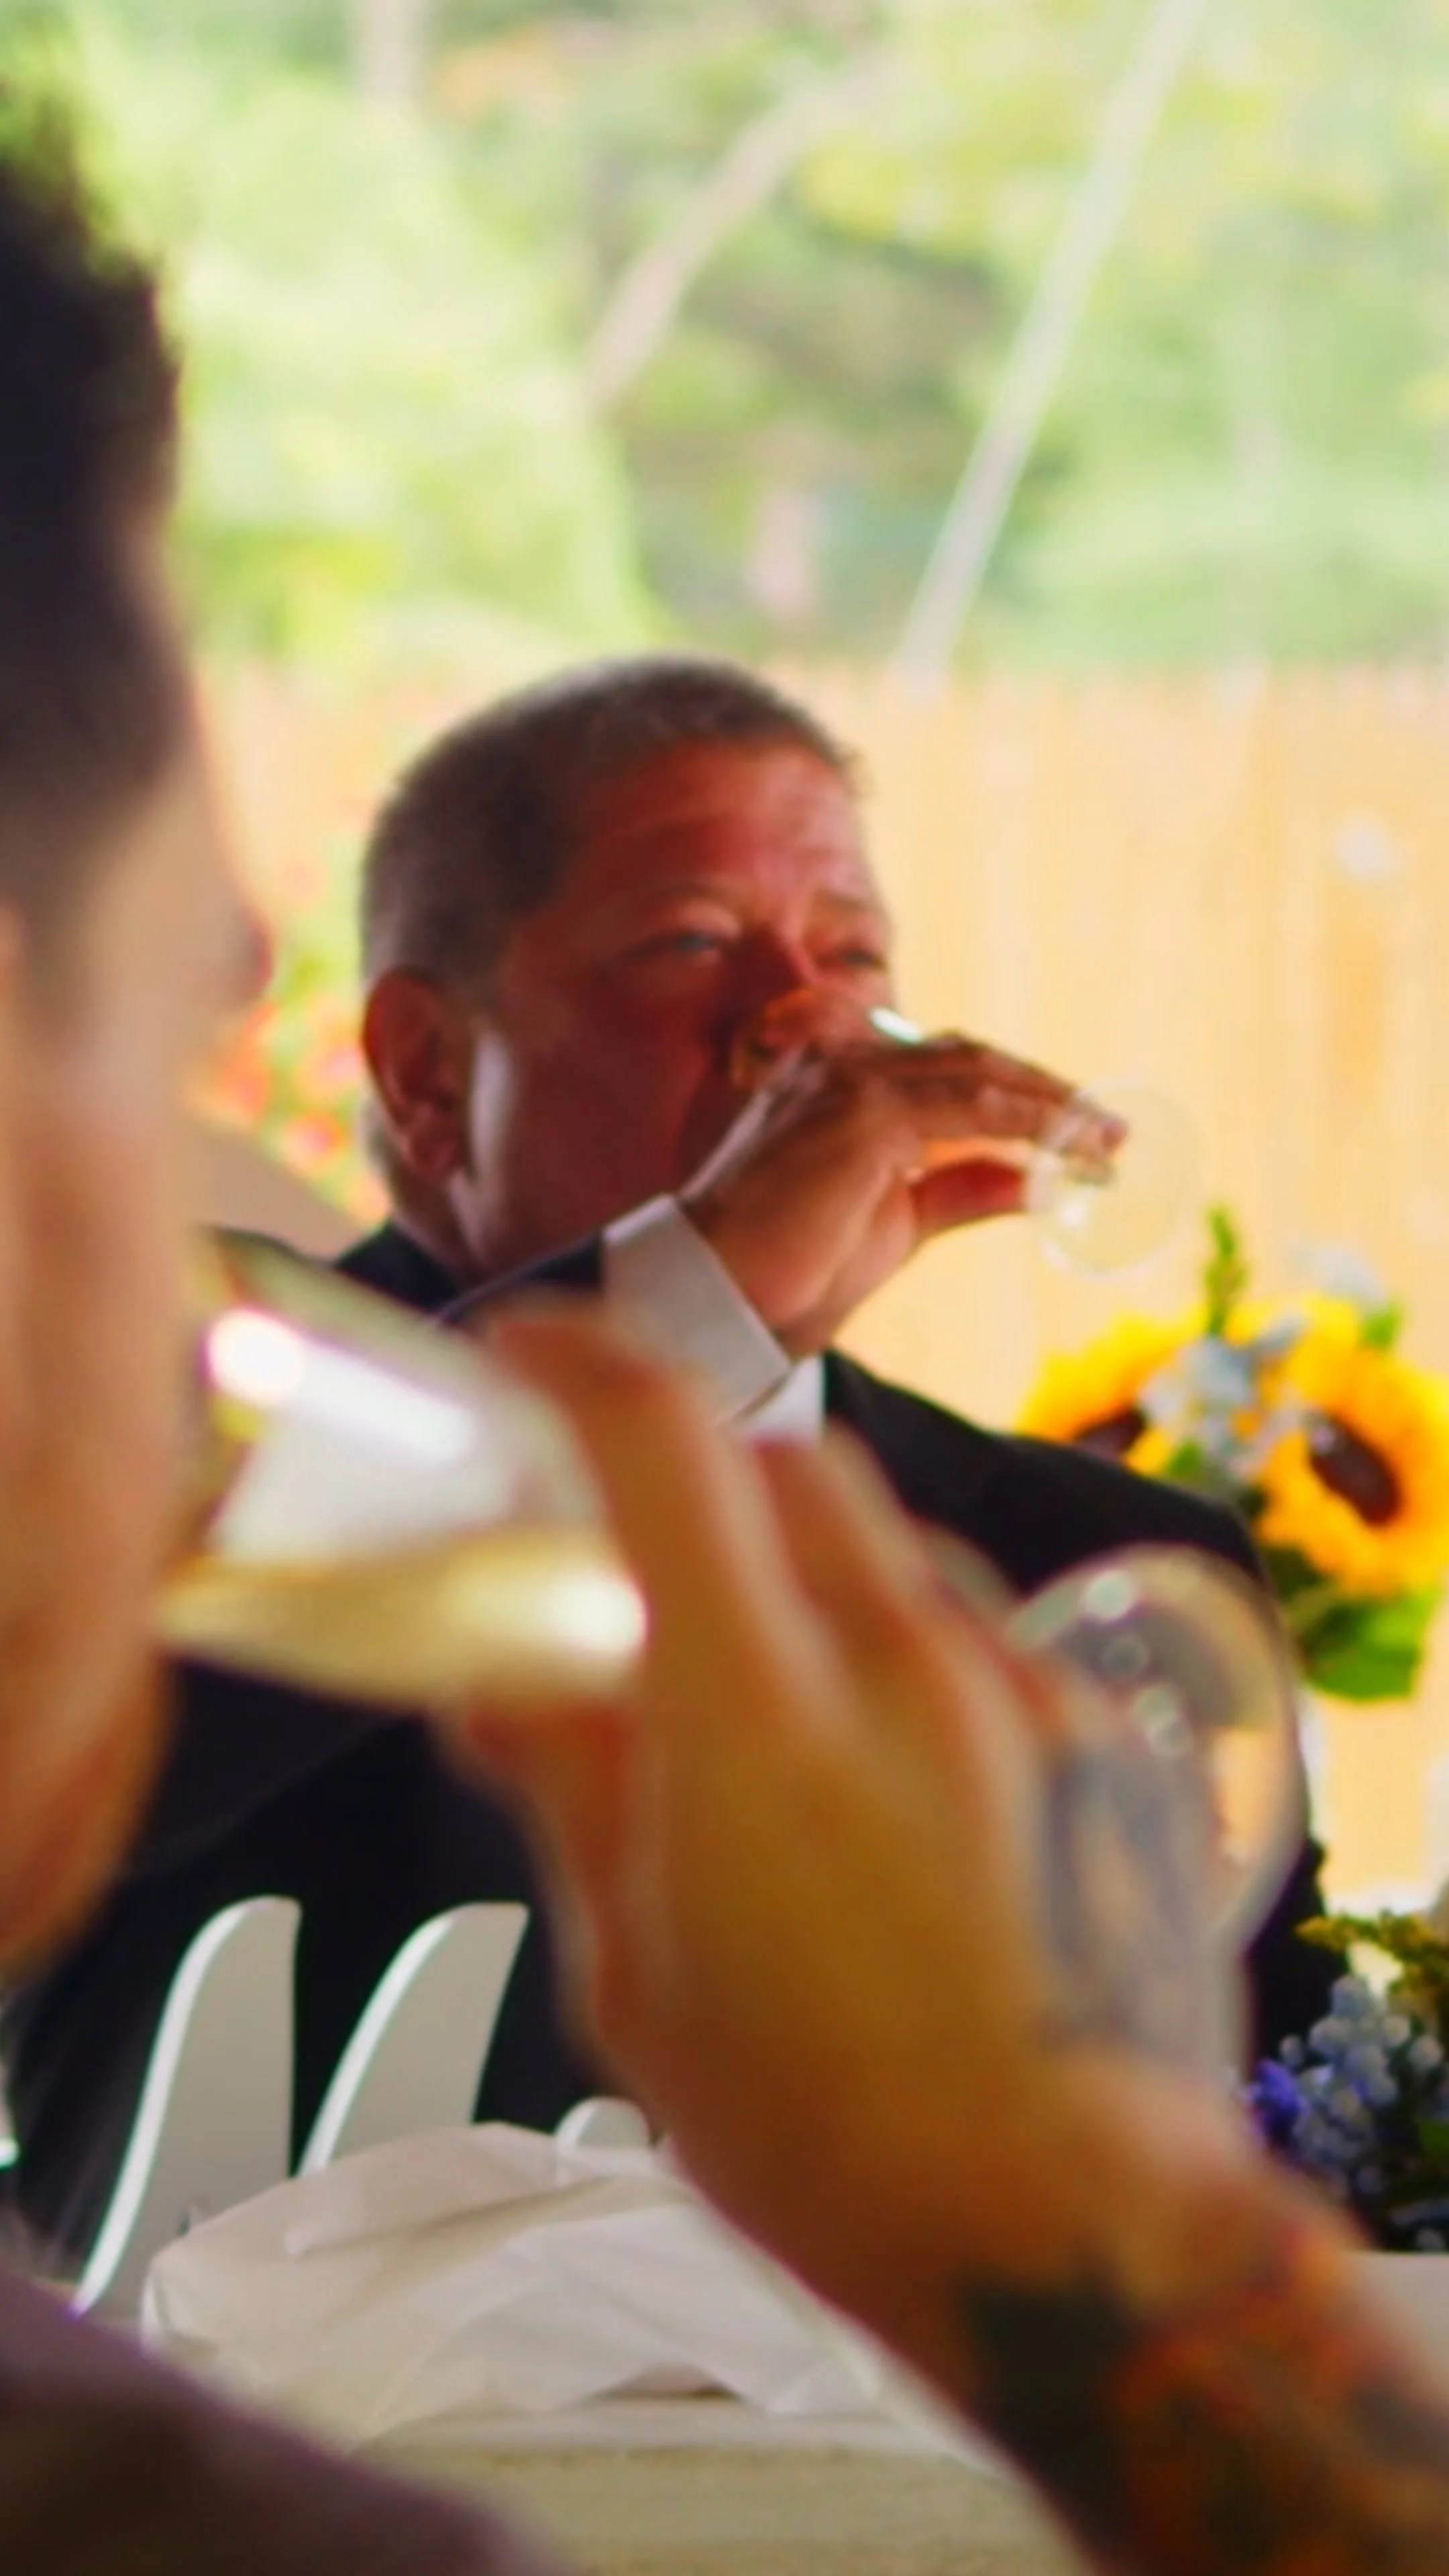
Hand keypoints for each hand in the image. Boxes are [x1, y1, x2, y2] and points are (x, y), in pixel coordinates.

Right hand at [459, 1309, 1256, 2394]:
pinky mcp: (1105, 1737)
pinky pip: (985, 1636)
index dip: (577, 1364)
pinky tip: (895, 1776)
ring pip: (892, 1550)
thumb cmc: (830, 2136)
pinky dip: (910, 1657)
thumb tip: (499, 1684)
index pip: (663, 1443)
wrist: (1071, 2231)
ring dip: (811, 1576)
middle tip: (644, 1557)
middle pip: (788, 1465)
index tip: (527, 1358)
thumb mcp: (633, 1976)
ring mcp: (1023, 1692)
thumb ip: (572, 1789)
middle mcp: (904, 1666)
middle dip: (696, 1475)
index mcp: (757, 1717)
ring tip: (777, 1704)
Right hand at [679, 1025, 1118, 1353]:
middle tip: (1109, 1131)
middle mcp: (839, 1066)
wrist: (722, 1298)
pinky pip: (974, 1107)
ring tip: (1106, 1142)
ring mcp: (849, 1082)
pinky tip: (1071, 1152)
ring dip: (1052, 1108)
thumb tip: (1033, 1183)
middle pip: (970, 1060)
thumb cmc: (788, 1272)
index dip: (1016, 1095)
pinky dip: (1031, 1125)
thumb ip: (958, 1190)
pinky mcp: (865, 1115)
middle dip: (1046, 1094)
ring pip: (979, 1076)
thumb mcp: (897, 1225)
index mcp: (836, 1084)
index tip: (1078, 1131)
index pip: (944, 1070)